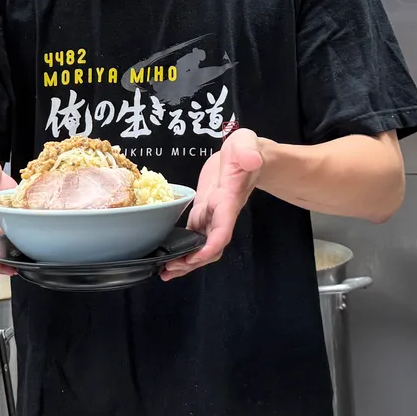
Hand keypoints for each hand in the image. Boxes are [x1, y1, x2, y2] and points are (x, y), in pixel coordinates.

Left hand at [170, 128, 265, 279]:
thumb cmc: (246, 149)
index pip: (223, 228)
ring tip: (165, 272)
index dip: (211, 246)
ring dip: (185, 260)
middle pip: (210, 245)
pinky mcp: (204, 210)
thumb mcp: (247, 144)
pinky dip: (183, 247)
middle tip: (169, 270)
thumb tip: (251, 159)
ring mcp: (212, 214)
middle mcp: (221, 212)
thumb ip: (248, 151)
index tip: (196, 257)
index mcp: (229, 199)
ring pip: (201, 244)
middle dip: (193, 261)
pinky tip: (168, 256)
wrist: (244, 154)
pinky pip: (194, 234)